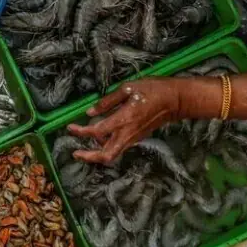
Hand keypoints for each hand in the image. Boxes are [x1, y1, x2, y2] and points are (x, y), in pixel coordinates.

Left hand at [68, 79, 183, 163]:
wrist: (177, 100)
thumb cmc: (153, 90)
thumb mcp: (128, 88)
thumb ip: (108, 101)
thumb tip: (90, 112)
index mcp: (124, 119)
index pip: (97, 131)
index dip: (81, 131)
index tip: (70, 127)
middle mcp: (127, 133)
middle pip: (106, 155)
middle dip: (89, 157)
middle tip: (75, 153)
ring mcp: (133, 138)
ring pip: (112, 154)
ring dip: (96, 154)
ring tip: (83, 148)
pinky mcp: (137, 138)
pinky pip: (118, 148)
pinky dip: (106, 147)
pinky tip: (99, 138)